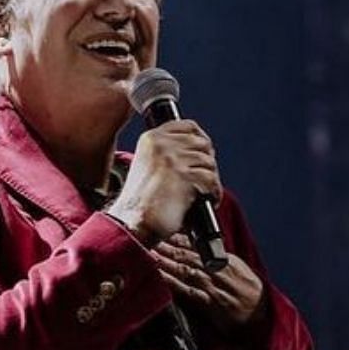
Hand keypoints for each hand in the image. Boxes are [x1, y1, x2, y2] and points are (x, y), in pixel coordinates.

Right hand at [108, 120, 218, 242]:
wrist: (133, 223)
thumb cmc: (142, 202)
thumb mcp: (148, 165)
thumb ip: (168, 152)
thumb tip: (201, 148)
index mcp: (151, 138)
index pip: (188, 126)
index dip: (201, 139)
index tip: (205, 154)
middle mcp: (161, 144)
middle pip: (203, 144)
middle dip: (207, 163)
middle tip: (205, 179)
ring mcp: (172, 159)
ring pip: (209, 162)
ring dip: (211, 180)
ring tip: (204, 193)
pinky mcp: (184, 176)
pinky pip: (212, 180)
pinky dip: (214, 193)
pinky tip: (209, 201)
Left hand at [151, 234, 265, 330]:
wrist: (262, 316)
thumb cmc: (249, 293)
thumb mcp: (238, 270)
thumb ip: (218, 259)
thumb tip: (198, 247)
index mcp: (226, 260)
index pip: (198, 245)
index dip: (179, 237)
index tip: (163, 229)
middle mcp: (220, 271)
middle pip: (189, 255)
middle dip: (168, 245)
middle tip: (149, 235)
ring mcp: (215, 288)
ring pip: (186, 270)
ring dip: (166, 261)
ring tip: (149, 252)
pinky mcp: (212, 304)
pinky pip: (189, 291)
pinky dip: (174, 283)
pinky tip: (161, 277)